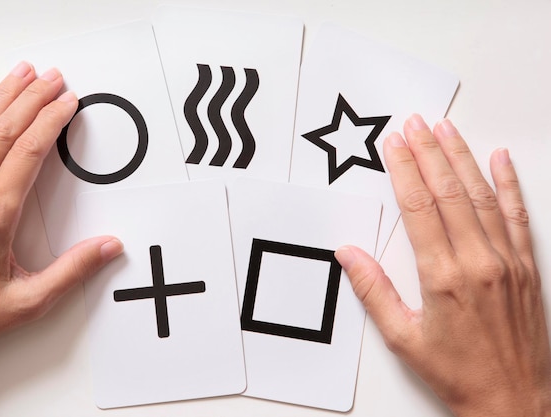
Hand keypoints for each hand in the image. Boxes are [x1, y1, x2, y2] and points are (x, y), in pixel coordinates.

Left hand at [0, 62, 122, 407]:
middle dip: (31, 99)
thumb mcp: (28, 302)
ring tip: (20, 74)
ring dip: (0, 99)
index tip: (66, 103)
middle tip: (52, 77)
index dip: (49, 122)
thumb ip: (72, 271)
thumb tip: (108, 247)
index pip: (26, 154)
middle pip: (2, 132)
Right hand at [336, 115, 550, 416]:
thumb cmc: (459, 374)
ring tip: (447, 130)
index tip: (394, 145)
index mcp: (444, 277)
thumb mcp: (404, 338)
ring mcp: (507, 261)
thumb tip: (349, 255)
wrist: (514, 401)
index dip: (405, 171)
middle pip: (448, 192)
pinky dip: (509, 184)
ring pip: (482, 196)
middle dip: (429, 153)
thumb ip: (374, 292)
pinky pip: (518, 215)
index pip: (419, 208)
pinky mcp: (527, 267)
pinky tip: (500, 160)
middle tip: (415, 124)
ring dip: (463, 158)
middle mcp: (479, 262)